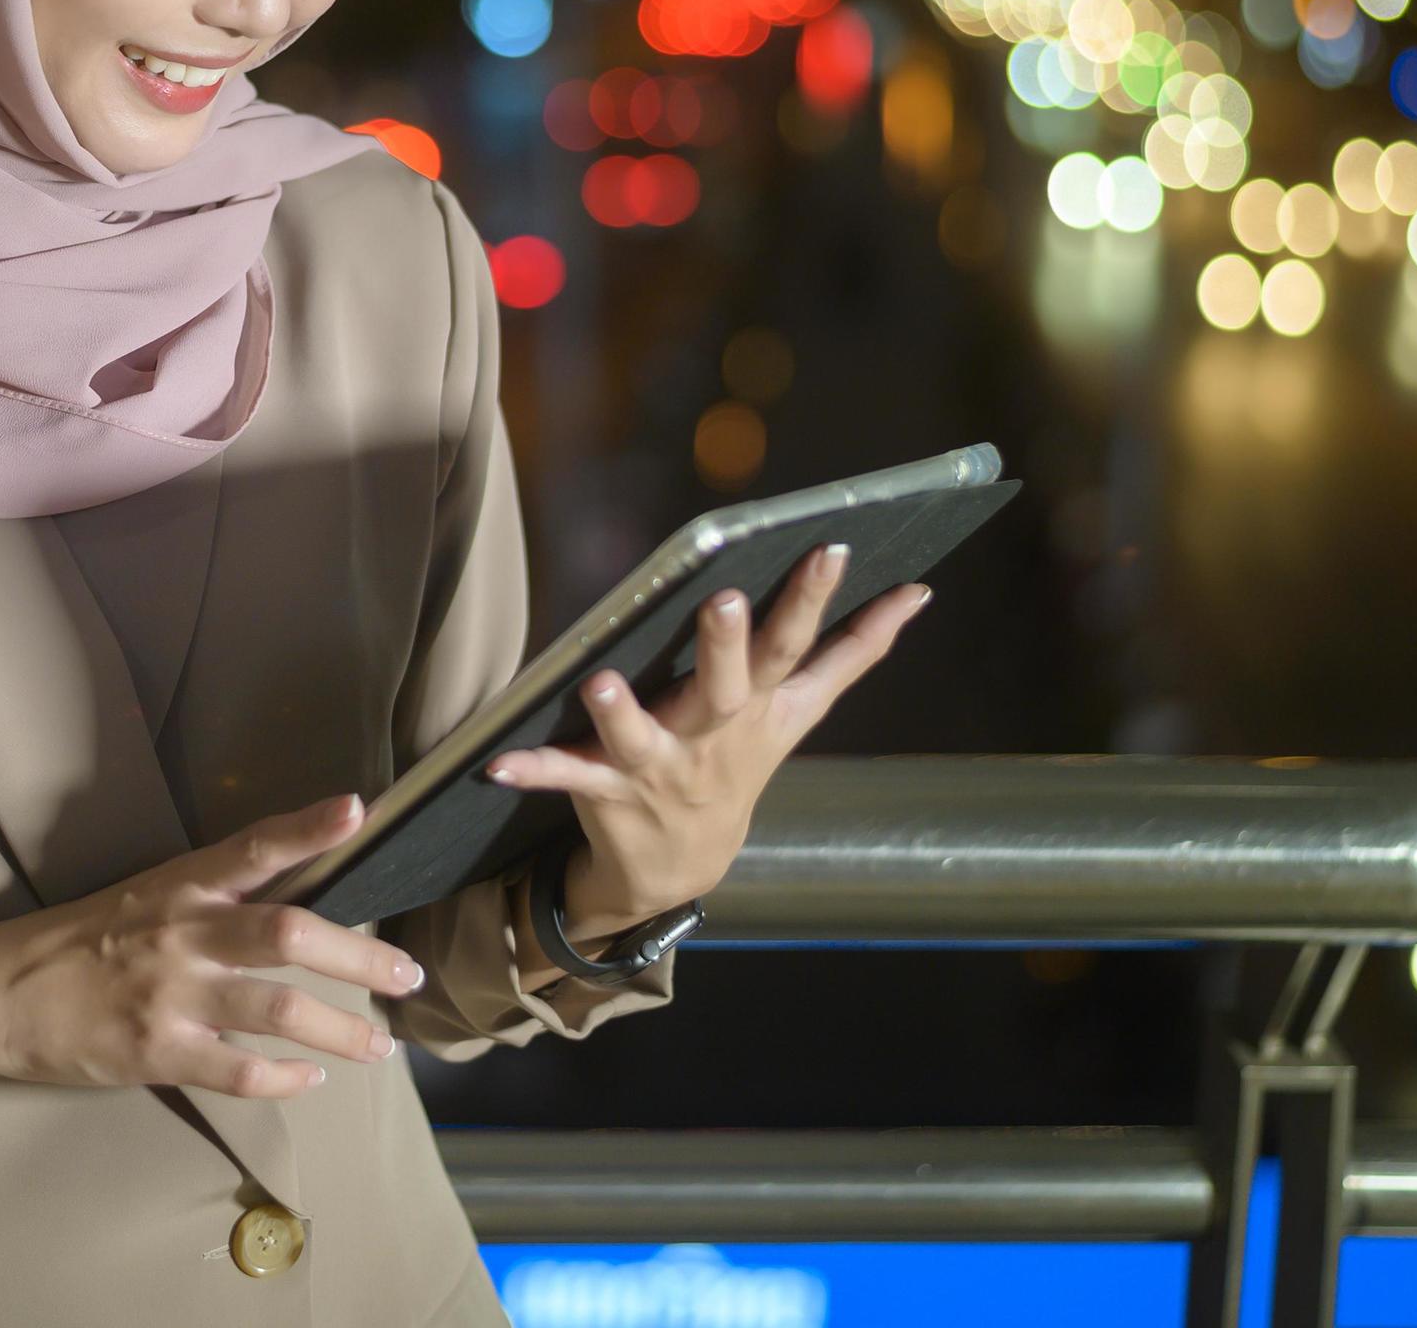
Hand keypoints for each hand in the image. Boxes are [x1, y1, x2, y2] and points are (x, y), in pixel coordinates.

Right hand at [0, 791, 423, 1098]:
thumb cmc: (74, 940)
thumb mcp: (142, 894)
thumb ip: (209, 897)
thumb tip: (291, 899)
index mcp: (179, 885)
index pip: (254, 847)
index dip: (308, 827)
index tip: (358, 808)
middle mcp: (183, 932)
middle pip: (291, 934)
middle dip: (361, 955)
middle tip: (407, 973)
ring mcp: (172, 995)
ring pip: (280, 1011)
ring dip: (342, 1029)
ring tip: (378, 1044)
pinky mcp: (156, 1052)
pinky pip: (239, 1071)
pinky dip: (285, 1079)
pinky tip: (310, 1080)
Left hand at [485, 546, 933, 933]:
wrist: (681, 868)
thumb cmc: (736, 762)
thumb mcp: (798, 713)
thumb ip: (854, 654)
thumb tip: (917, 596)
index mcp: (760, 707)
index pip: (794, 645)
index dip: (814, 599)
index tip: (830, 547)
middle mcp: (715, 736)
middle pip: (726, 687)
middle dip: (726, 646)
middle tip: (721, 600)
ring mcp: (661, 770)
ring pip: (642, 740)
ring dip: (622, 714)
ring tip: (601, 678)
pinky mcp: (607, 795)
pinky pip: (567, 779)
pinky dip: (534, 770)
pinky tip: (498, 762)